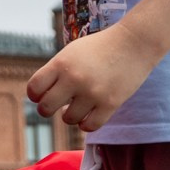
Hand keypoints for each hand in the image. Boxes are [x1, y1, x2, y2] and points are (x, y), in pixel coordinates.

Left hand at [25, 29, 160, 132]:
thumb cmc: (100, 48)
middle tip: (55, 105)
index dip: (35, 95)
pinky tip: (88, 115)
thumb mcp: (71, 53)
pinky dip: (86, 124)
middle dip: (47, 109)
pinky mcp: (110, 103)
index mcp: (61, 63)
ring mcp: (92, 93)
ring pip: (68, 119)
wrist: (134, 43)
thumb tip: (40, 98)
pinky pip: (89, 126)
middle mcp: (74, 79)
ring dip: (70, 115)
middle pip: (45, 108)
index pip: (34, 89)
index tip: (41, 95)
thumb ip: (55, 72)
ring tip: (77, 106)